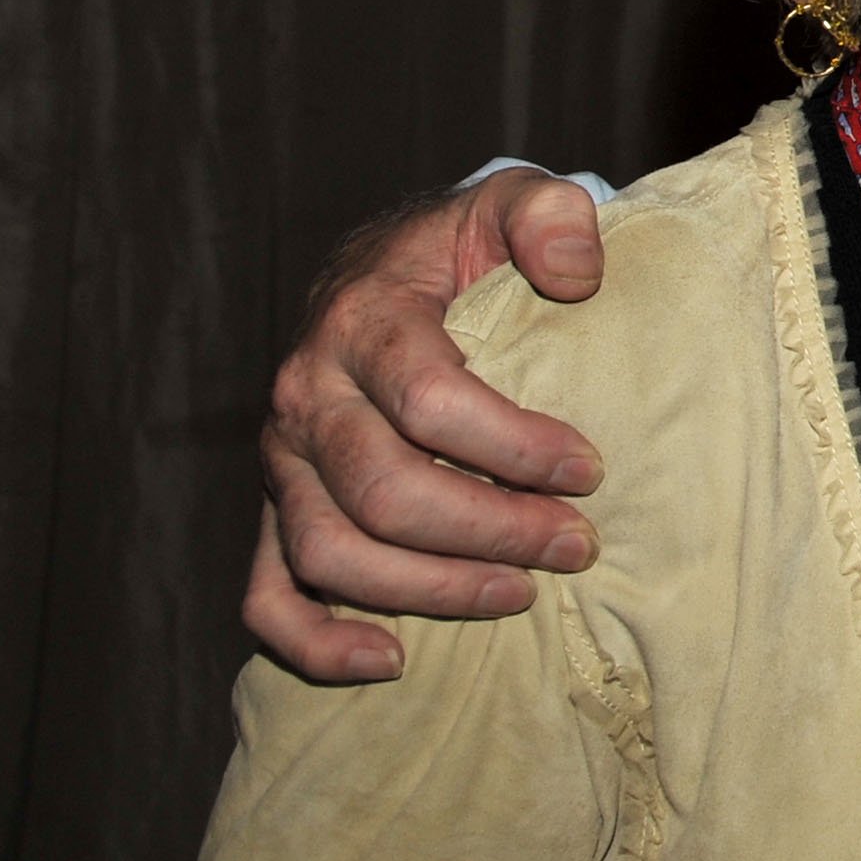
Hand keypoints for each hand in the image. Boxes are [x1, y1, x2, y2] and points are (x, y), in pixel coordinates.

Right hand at [244, 169, 610, 681]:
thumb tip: (578, 274)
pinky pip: (268, 595)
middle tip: (576, 544)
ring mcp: (282, 462)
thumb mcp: (510, 201)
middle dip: (490, 529)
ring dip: (429, 590)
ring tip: (523, 594)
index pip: (430, 401)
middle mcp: (306, 395)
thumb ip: (550, 215)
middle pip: (382, 491)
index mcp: (362, 320)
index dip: (515, 446)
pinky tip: (392, 660)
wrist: (386, 268)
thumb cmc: (463, 246)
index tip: (591, 469)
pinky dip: (316, 642)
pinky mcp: (276, 509)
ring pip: (330, 552)